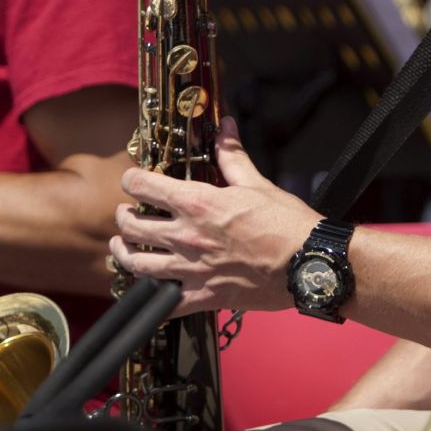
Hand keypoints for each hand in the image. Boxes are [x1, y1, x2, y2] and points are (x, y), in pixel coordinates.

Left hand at [109, 117, 319, 314]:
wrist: (307, 263)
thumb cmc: (286, 223)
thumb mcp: (257, 183)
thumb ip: (232, 156)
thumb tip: (224, 126)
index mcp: (198, 203)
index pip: (144, 186)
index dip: (132, 179)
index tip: (133, 180)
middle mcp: (187, 235)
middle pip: (132, 225)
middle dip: (124, 217)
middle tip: (126, 214)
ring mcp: (192, 269)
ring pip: (137, 263)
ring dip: (124, 252)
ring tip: (123, 246)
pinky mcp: (203, 296)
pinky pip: (163, 304)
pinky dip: (149, 298)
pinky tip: (146, 290)